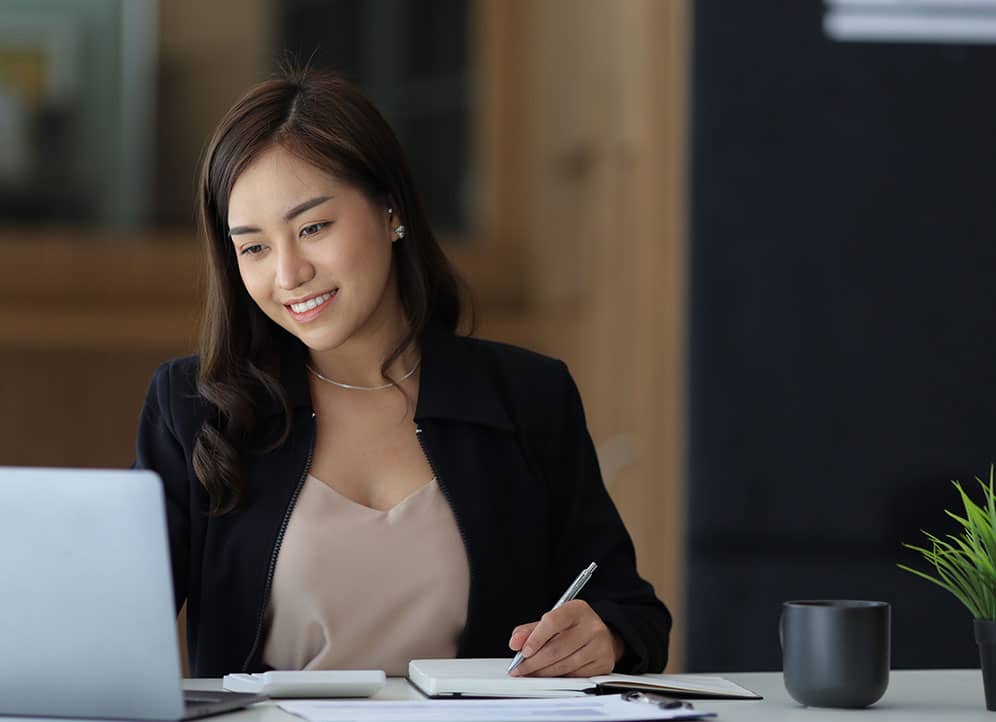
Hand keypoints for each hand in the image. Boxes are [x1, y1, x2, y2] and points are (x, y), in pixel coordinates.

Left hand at [507, 599, 624, 676]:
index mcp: (577, 610)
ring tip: (531, 673)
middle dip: (534, 662)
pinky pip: (575, 675)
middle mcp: (591, 626)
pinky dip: (559, 677)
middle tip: (520, 669)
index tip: (522, 652)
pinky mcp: (604, 663)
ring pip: (565, 665)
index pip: (553, 622)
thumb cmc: (574, 628)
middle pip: (557, 648)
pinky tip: (550, 675)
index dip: (536, 639)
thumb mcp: (553, 620)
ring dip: (543, 672)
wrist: (604, 635)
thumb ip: (530, 630)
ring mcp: (600, 646)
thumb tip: (515, 642)